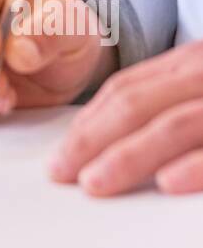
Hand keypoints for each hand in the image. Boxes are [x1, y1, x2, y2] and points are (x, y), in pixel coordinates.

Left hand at [48, 41, 202, 195]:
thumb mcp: (201, 84)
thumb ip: (170, 97)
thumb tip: (115, 136)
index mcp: (191, 64)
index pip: (127, 88)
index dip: (88, 120)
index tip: (61, 151)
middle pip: (135, 104)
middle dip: (91, 140)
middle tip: (60, 172)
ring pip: (170, 125)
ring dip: (127, 157)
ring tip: (93, 184)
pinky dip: (190, 167)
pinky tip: (165, 183)